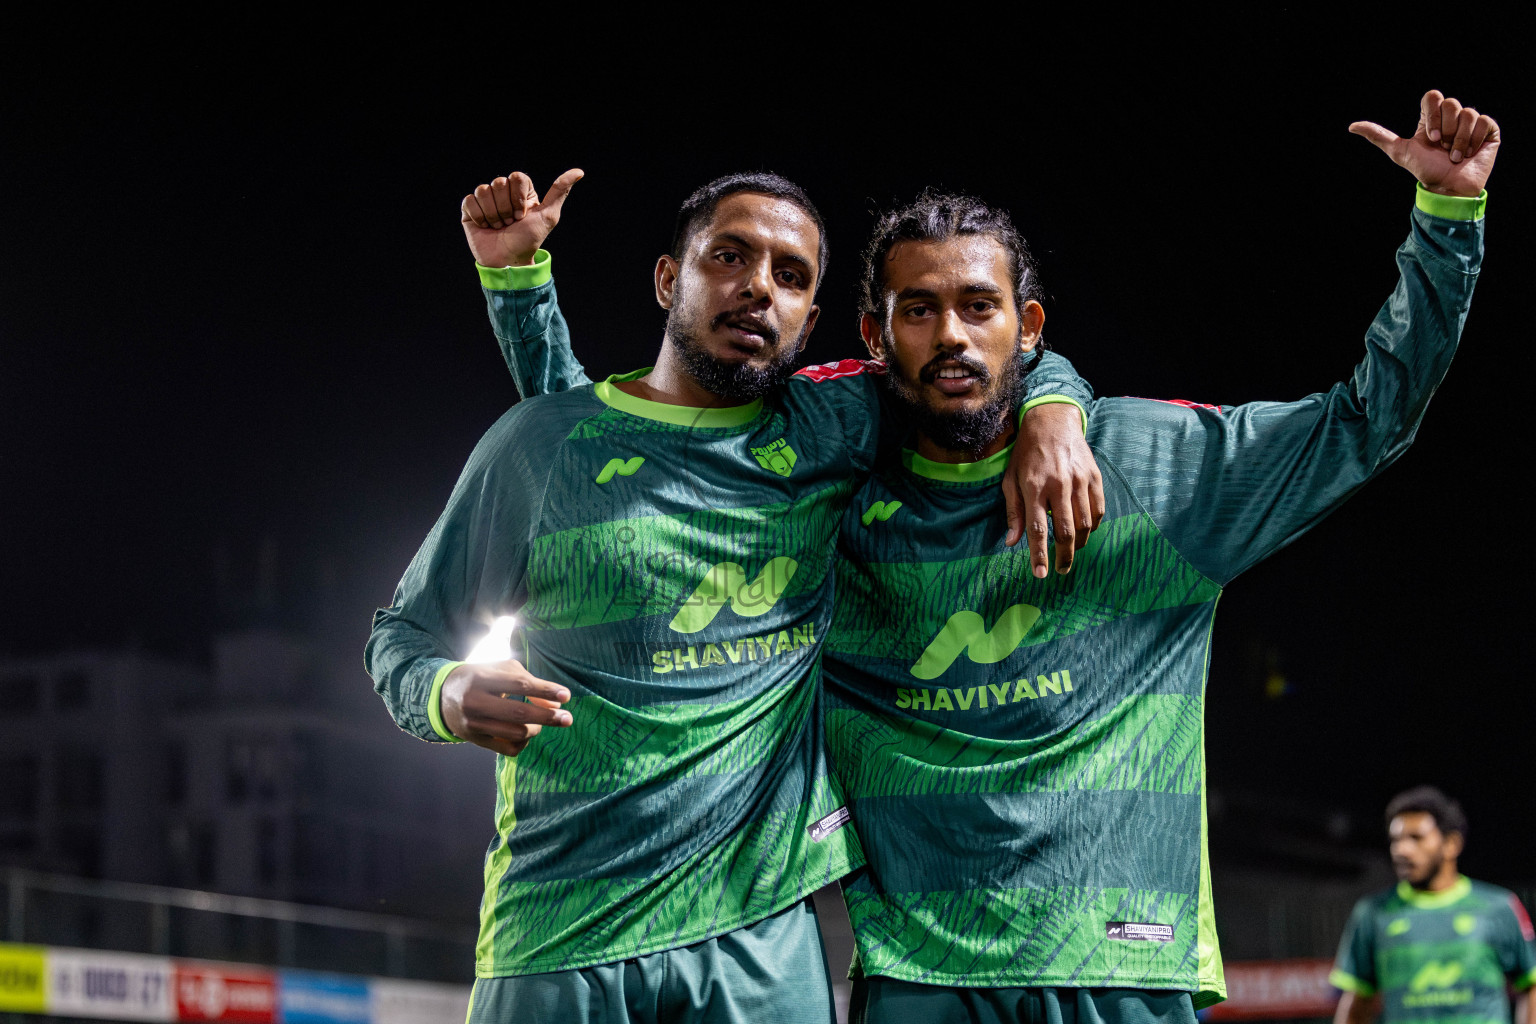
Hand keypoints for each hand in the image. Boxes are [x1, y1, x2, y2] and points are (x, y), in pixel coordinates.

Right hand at [439, 660, 572, 756]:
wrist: (442, 695)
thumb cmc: (480, 678)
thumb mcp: (499, 670)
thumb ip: (528, 681)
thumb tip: (556, 704)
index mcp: (481, 678)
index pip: (519, 684)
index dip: (545, 690)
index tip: (566, 696)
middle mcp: (474, 701)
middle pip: (518, 713)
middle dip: (547, 717)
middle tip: (568, 719)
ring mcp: (473, 723)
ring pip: (515, 733)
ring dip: (536, 729)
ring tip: (543, 722)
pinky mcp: (474, 740)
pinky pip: (507, 749)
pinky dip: (523, 743)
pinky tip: (526, 734)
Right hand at [460, 169, 583, 267]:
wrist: (507, 261)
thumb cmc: (528, 240)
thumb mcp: (549, 216)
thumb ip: (560, 191)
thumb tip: (579, 172)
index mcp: (521, 191)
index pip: (516, 177)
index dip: (518, 198)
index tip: (523, 216)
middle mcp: (503, 193)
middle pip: (499, 183)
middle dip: (506, 209)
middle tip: (510, 224)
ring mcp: (486, 200)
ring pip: (483, 191)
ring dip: (493, 215)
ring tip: (498, 227)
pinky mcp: (470, 209)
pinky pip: (470, 201)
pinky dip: (479, 217)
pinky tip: (485, 227)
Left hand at [1003, 402, 1104, 575]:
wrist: (1052, 421)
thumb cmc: (1026, 453)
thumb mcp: (1010, 479)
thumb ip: (1013, 512)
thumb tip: (1012, 543)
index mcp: (1034, 487)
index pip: (1037, 529)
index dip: (1039, 555)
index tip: (1041, 574)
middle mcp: (1058, 485)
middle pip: (1066, 532)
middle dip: (1064, 556)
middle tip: (1060, 570)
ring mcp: (1079, 481)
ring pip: (1085, 524)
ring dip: (1079, 543)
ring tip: (1070, 551)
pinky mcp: (1094, 477)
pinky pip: (1098, 510)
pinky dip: (1093, 526)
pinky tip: (1085, 531)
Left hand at [1350, 90, 1499, 196]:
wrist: (1447, 187)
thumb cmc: (1425, 170)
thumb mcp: (1398, 152)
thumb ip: (1378, 136)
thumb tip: (1351, 126)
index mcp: (1432, 118)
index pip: (1432, 97)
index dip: (1432, 115)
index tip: (1430, 137)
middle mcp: (1452, 118)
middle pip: (1451, 103)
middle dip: (1446, 129)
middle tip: (1442, 147)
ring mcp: (1472, 123)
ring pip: (1469, 113)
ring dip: (1459, 139)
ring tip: (1455, 155)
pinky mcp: (1489, 130)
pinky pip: (1485, 121)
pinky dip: (1474, 140)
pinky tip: (1470, 153)